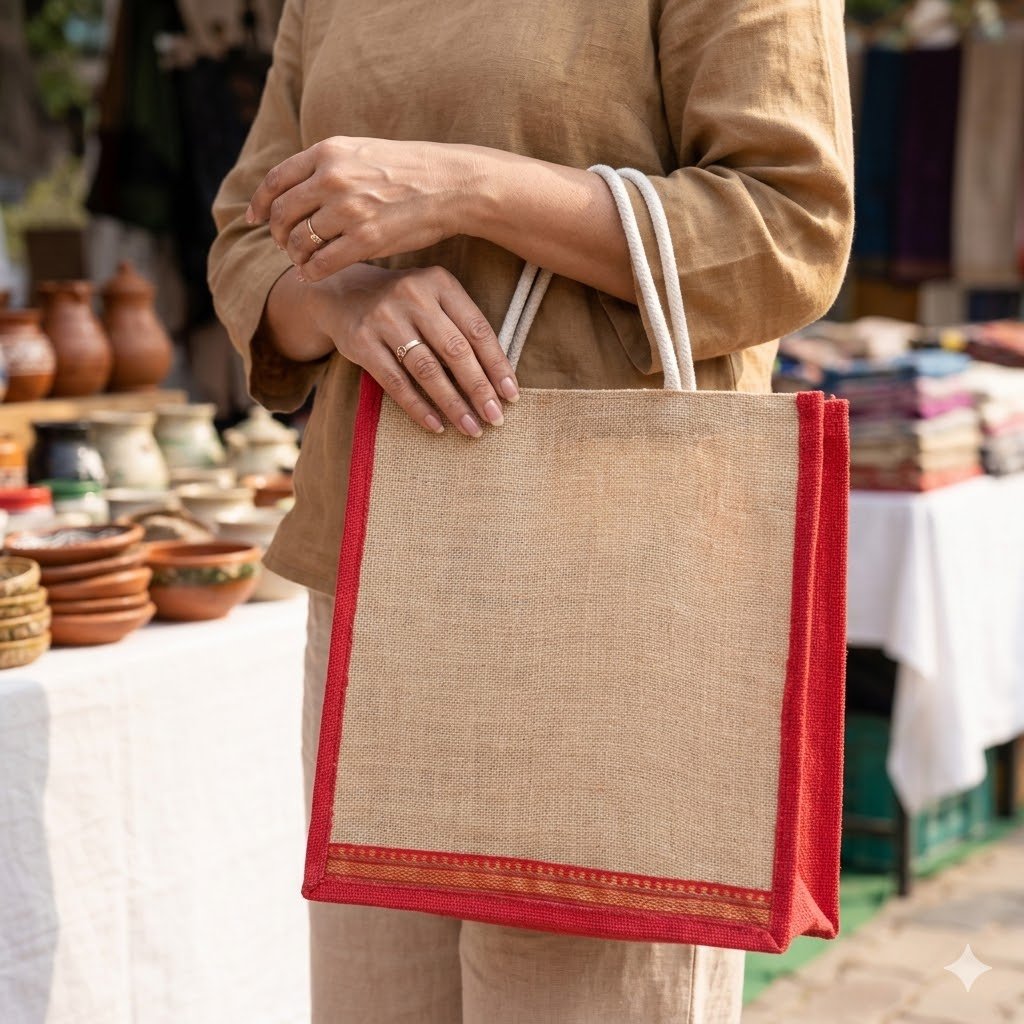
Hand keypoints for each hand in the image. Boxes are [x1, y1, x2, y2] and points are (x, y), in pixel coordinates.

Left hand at [247, 137, 471, 282]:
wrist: (452, 184)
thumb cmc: (412, 170)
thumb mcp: (364, 151)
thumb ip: (331, 164)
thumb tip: (301, 185)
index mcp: (329, 153)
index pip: (277, 181)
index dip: (259, 204)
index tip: (254, 219)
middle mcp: (333, 179)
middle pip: (283, 214)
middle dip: (277, 234)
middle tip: (283, 245)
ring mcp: (348, 210)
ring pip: (299, 241)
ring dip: (295, 255)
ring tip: (303, 261)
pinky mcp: (366, 239)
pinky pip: (322, 262)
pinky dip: (312, 272)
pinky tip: (314, 275)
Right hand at [304, 263, 518, 435]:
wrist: (341, 292)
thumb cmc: (404, 303)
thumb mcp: (434, 298)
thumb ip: (461, 326)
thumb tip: (498, 379)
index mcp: (440, 283)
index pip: (477, 329)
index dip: (497, 365)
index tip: (511, 394)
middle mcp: (413, 296)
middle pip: (455, 351)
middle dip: (479, 389)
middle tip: (496, 418)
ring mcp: (385, 318)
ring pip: (427, 370)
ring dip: (453, 404)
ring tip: (472, 428)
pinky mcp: (361, 342)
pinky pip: (396, 383)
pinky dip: (418, 408)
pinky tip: (436, 425)